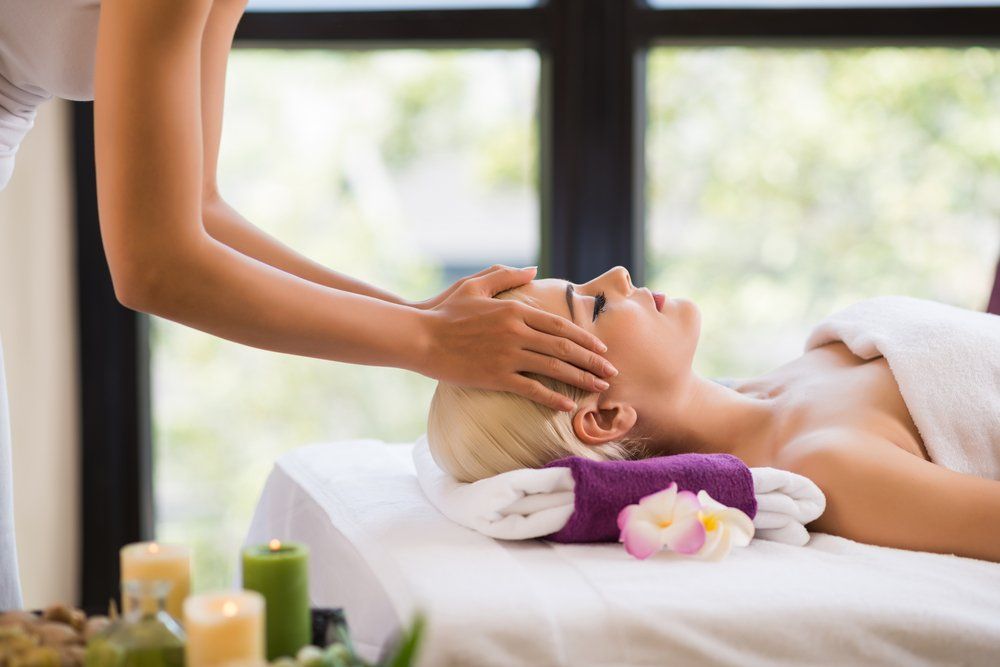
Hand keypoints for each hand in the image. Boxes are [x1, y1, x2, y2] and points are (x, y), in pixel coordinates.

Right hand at [419, 265, 617, 411]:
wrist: (419, 336)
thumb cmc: (445, 310)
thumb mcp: (475, 285)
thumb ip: (506, 274)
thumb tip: (534, 270)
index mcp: (515, 309)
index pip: (560, 325)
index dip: (585, 339)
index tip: (602, 349)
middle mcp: (516, 331)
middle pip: (565, 347)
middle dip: (592, 361)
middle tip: (612, 372)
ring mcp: (507, 355)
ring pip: (554, 368)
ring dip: (581, 379)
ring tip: (599, 388)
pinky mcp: (495, 376)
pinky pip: (531, 389)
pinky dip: (552, 397)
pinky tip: (568, 405)